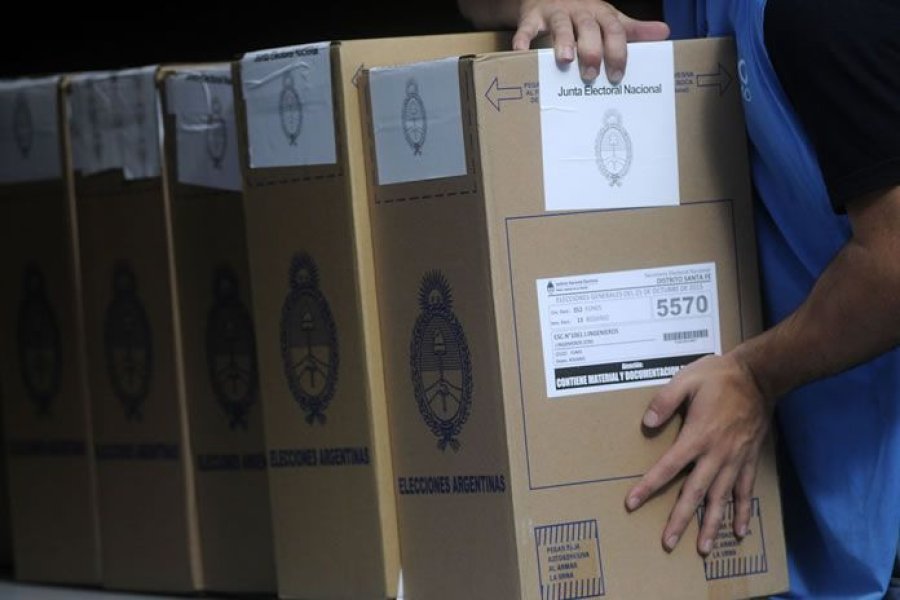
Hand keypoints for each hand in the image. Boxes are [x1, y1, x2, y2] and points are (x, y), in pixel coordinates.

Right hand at [512, 0, 669, 81]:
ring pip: (561, 25)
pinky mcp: (532, 16)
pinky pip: (527, 27)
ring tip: (564, 60)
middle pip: (589, 27)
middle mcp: (580, 12)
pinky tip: (521, 52)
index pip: (614, 30)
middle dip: (591, 50)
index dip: (617, 51)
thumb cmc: (583, 17)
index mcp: (601, 14)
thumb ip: (632, 30)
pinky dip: (523, 39)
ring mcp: (555, 13)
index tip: (617, 76)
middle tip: (590, 75)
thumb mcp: (608, 21)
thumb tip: (664, 33)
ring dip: (563, 41)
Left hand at [624, 353, 772, 555]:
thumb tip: (647, 423)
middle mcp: (716, 455)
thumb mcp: (686, 379)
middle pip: (694, 493)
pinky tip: (739, 532)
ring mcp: (735, 460)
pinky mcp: (749, 460)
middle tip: (668, 543)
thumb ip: (665, 401)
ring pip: (720, 499)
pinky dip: (742, 512)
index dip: (649, 486)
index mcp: (697, 436)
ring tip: (702, 548)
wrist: (759, 377)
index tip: (632, 502)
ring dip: (712, 525)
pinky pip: (745, 491)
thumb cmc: (718, 376)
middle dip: (680, 519)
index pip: (668, 467)